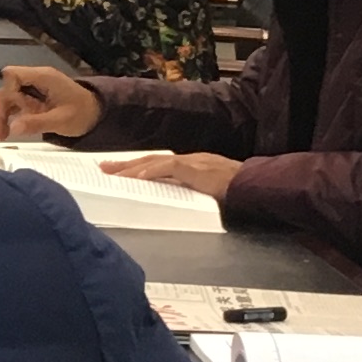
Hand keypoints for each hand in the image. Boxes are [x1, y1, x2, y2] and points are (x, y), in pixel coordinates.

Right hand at [0, 64, 100, 141]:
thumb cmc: (82, 113)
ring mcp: (31, 90)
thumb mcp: (62, 120)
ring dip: (0, 117)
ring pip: (6, 99)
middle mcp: (34, 80)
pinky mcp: (31, 100)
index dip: (7, 92)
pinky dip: (7, 119)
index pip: (12, 75)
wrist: (96, 113)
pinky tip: (6, 133)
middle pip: (6, 89)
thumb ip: (37, 123)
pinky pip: (13, 106)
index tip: (13, 112)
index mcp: (42, 77)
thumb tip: (13, 129)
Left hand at [105, 151, 242, 202]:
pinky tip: (138, 177)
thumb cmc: (238, 192)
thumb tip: (172, 202)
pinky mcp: (198, 169)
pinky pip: (170, 168)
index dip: (136, 167)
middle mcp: (189, 160)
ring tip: (113, 173)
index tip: (117, 172)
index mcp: (191, 165)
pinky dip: (153, 172)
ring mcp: (193, 163)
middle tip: (103, 169)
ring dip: (132, 168)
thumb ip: (191, 193)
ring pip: (155, 162)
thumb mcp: (209, 192)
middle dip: (126, 165)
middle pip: (150, 160)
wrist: (258, 186)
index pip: (158, 164)